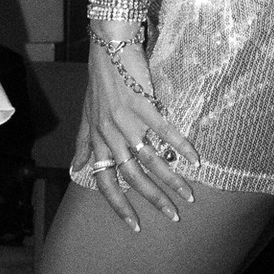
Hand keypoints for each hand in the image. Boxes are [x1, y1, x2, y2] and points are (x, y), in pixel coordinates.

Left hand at [75, 25, 196, 231]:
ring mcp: (126, 121)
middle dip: (154, 200)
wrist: (108, 47)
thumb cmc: (99, 80)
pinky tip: (196, 159)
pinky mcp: (142, 105)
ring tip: (189, 194)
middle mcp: (109, 135)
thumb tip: (77, 167)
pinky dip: (181, 147)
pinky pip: (164, 132)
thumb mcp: (86, 115)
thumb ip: (83, 143)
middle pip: (132, 178)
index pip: (105, 182)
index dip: (119, 206)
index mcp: (96, 141)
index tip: (136, 226)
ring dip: (171, 180)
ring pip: (150, 160)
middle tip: (174, 216)